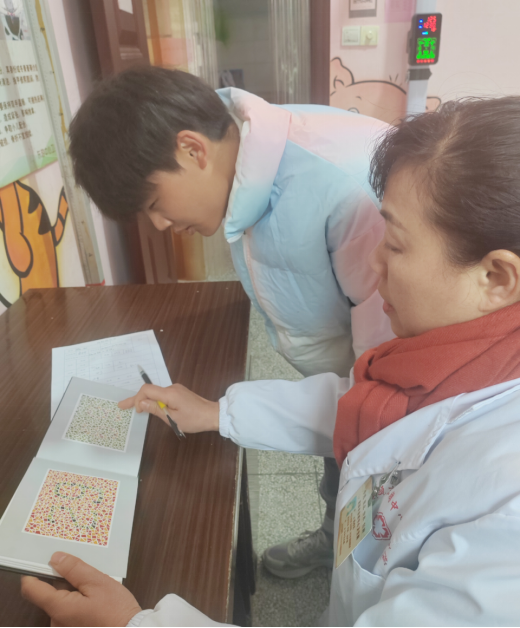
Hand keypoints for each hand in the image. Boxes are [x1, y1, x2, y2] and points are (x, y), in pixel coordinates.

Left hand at [21, 552, 141, 626]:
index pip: (31, 589)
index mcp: (58, 608)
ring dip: (73, 594)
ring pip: (61, 604)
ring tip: (96, 591)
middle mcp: (55, 622)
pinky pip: (68, 613)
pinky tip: (96, 603)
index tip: (44, 561)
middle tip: (87, 575)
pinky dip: (78, 604)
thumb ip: (74, 569)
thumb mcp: (98, 582)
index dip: (32, 573)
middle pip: (49, 595)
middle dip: (64, 582)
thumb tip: (54, 558)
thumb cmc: (116, 609)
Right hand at [119, 383, 219, 432]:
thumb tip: (141, 402)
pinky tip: (154, 408)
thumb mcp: (173, 418)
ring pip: (157, 393)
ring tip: (138, 410)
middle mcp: (172, 388)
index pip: (147, 390)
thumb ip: (156, 409)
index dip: (138, 398)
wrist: (212, 415)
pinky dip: (156, 401)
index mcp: (169, 393)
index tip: (136, 410)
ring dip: (147, 401)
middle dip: (137, 399)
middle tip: (123, 405)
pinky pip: (164, 395)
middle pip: (150, 391)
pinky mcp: (180, 393)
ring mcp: (177, 389)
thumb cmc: (194, 419)